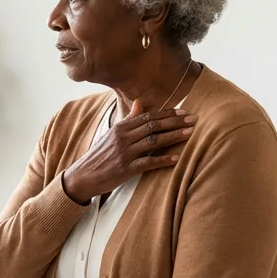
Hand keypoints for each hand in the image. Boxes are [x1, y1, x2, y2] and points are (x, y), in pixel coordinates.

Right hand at [62, 98, 195, 203]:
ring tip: (191, 134)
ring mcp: (124, 153)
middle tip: (194, 120)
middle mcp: (123, 137)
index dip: (168, 114)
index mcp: (121, 127)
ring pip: (154, 141)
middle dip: (176, 122)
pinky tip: (176, 158)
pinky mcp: (125, 169)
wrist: (82, 176)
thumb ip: (128, 119)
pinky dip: (163, 160)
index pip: (148, 116)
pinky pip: (148, 162)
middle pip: (153, 126)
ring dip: (174, 137)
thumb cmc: (100, 155)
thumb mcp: (112, 134)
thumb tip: (139, 102)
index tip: (184, 113)